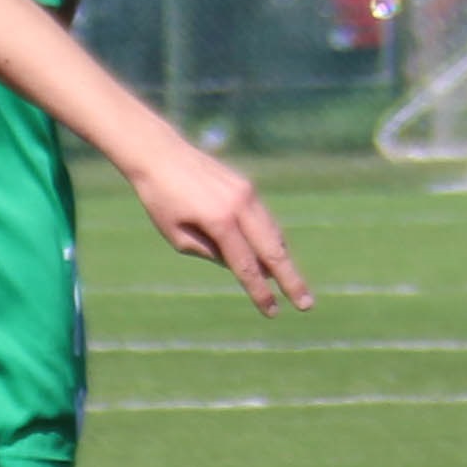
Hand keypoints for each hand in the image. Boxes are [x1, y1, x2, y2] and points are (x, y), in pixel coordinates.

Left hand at [127, 142, 309, 312]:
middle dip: (291, 279)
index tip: (271, 312)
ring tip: (293, 285)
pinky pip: (265, 219)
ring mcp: (247, 193)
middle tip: (306, 304)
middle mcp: (239, 205)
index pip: (245, 266)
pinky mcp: (246, 186)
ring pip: (273, 233)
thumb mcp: (177, 236)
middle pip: (273, 251)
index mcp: (219, 221)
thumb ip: (210, 253)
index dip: (259, 292)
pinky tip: (275, 256)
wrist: (160, 154)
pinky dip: (272, 239)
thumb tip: (240, 266)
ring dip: (283, 260)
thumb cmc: (161, 199)